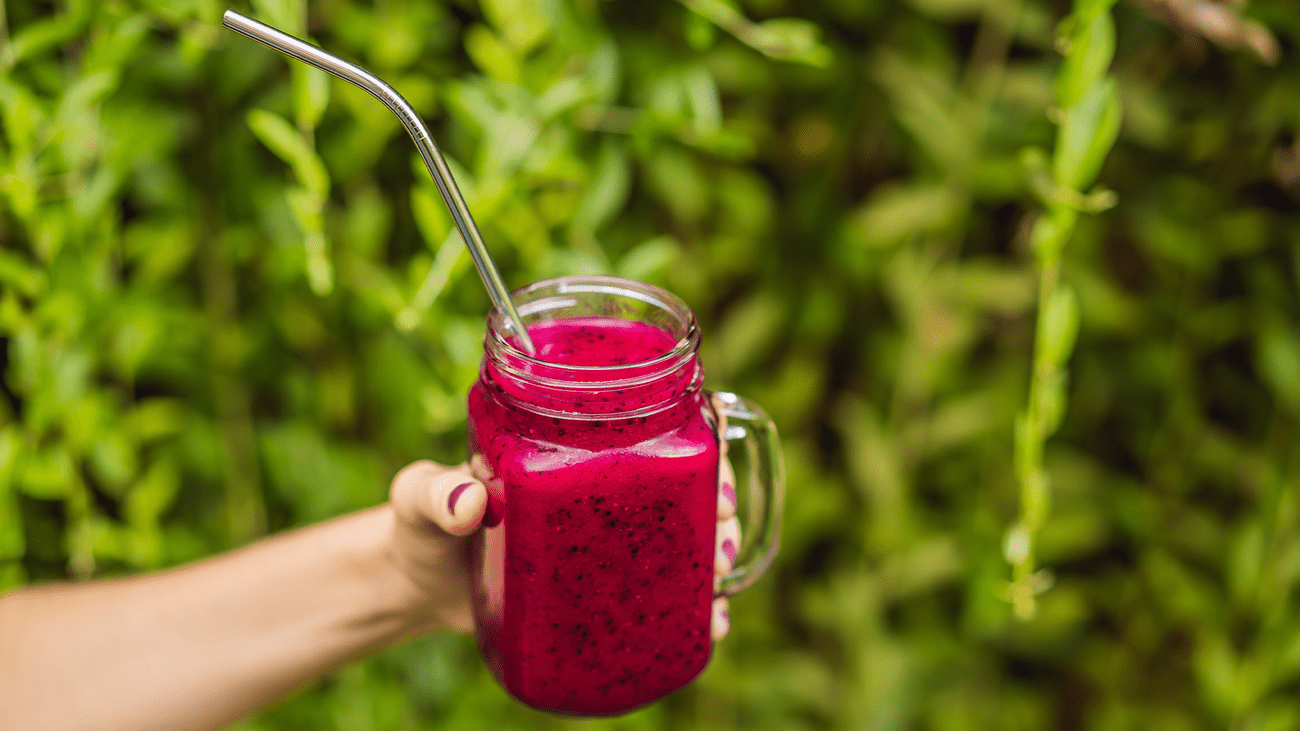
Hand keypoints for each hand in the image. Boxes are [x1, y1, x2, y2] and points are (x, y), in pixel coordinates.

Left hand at [386, 453, 739, 640]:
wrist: (410, 585)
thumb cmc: (415, 525)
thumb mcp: (418, 500)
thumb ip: (433, 493)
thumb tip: (469, 502)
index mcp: (566, 455)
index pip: (643, 435)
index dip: (692, 450)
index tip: (716, 473)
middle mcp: (594, 494)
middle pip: (675, 490)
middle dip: (717, 507)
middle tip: (726, 534)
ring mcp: (596, 545)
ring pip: (674, 542)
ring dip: (712, 556)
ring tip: (724, 581)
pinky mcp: (591, 591)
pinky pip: (650, 594)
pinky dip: (685, 607)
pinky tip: (711, 625)